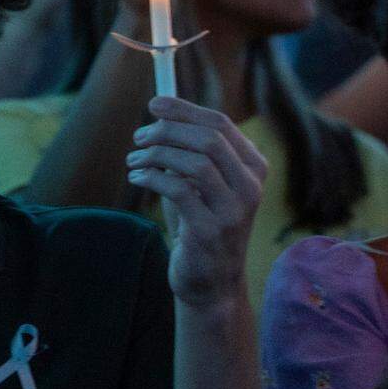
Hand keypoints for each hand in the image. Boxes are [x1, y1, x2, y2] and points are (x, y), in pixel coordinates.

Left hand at [126, 97, 265, 308]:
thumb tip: (160, 110)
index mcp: (254, 168)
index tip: (154, 104)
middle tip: (139, 137)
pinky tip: (138, 179)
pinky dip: (152, 178)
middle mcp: (251, 187)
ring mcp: (234, 211)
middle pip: (209, 138)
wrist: (211, 284)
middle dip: (168, 130)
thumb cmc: (201, 223)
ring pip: (196, 162)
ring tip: (133, 161)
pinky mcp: (211, 232)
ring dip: (157, 155)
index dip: (184, 109)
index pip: (220, 123)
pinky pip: (178, 190)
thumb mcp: (201, 183)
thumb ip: (189, 150)